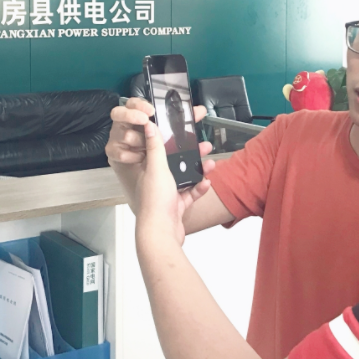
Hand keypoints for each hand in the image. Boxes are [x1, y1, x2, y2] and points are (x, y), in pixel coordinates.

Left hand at [136, 118, 214, 248]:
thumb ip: (155, 147)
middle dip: (191, 155)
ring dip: (198, 171)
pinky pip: (190, 194)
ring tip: (211, 163)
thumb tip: (148, 125)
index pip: (158, 149)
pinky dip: (199, 189)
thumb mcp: (156, 168)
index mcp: (148, 170)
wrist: (161, 232)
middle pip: (175, 163)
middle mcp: (156, 181)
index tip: (181, 130)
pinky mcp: (177, 207)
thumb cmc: (155, 202)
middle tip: (204, 146)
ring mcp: (167, 195)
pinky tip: (207, 183)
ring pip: (185, 178)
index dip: (169, 139)